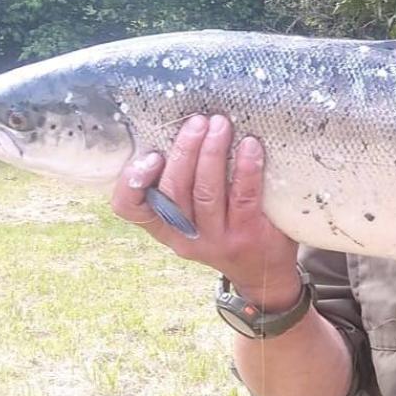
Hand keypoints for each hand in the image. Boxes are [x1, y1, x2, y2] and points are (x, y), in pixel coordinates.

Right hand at [110, 114, 300, 309]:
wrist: (265, 274)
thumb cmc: (228, 230)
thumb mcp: (195, 216)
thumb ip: (183, 185)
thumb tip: (183, 127)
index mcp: (165, 228)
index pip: (130, 209)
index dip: (131, 182)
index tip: (150, 155)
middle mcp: (186, 237)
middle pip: (174, 191)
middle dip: (184, 151)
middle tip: (197, 122)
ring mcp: (217, 239)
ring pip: (206, 193)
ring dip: (212, 153)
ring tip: (220, 125)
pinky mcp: (248, 236)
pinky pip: (244, 198)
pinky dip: (246, 168)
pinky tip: (249, 145)